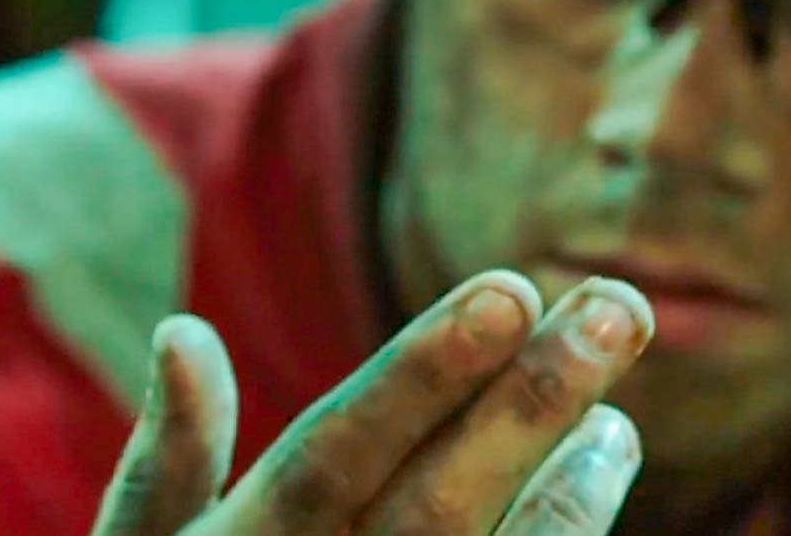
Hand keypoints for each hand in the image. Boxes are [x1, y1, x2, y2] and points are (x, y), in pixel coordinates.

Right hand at [90, 270, 654, 534]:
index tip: (513, 288)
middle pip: (438, 502)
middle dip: (529, 404)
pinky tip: (600, 466)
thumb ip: (168, 462)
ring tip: (622, 405)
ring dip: (570, 485)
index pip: (339, 451)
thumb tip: (182, 329)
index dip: (424, 373)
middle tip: (616, 306)